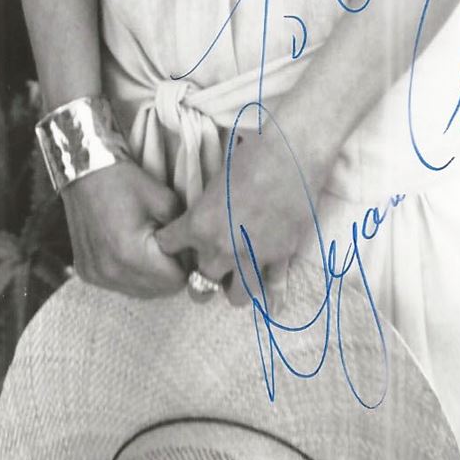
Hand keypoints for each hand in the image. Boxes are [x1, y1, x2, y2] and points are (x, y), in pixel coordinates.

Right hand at [62, 160, 188, 298]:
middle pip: (157, 291)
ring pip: (138, 291)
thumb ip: (182, 233)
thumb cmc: (125, 182)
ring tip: (148, 248)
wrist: (84, 171)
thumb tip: (191, 253)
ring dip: (149, 276)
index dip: (184, 264)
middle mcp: (111, 272)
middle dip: (168, 273)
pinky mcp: (87, 273)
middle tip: (167, 246)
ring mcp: (96, 275)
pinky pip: (118, 284)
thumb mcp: (165, 201)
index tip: (181, 245)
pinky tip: (128, 251)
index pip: (175, 281)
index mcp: (132, 255)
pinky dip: (129, 274)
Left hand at [154, 119, 331, 308]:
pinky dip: (272, 297)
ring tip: (236, 276)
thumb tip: (202, 215)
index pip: (168, 247)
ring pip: (234, 296)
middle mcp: (221, 248)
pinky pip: (273, 289)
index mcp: (199, 225)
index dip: (170, 244)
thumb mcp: (216, 180)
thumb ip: (206, 209)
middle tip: (206, 267)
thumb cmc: (250, 154)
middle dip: (199, 278)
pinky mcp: (280, 258)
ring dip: (233, 287)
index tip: (174, 241)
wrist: (291, 153)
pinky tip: (272, 306)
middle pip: (198, 286)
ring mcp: (251, 257)